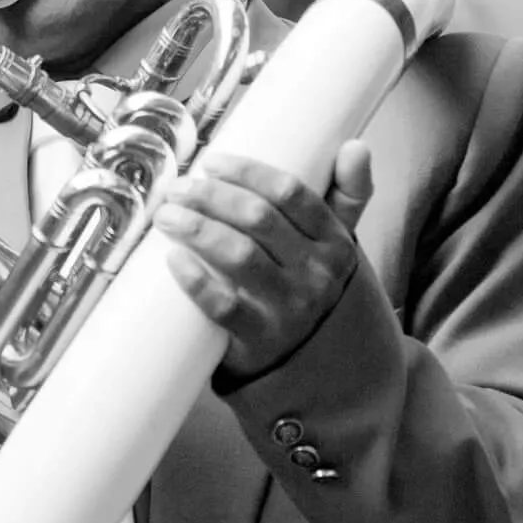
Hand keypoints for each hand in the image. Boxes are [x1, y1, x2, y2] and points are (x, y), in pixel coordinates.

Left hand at [155, 141, 372, 381]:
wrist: (344, 377)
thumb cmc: (331, 299)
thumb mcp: (347, 250)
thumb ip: (349, 197)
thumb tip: (356, 145)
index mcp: (336, 244)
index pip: (291, 193)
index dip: (246, 172)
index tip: (212, 161)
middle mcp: (316, 275)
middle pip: (258, 219)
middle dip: (211, 196)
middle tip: (178, 188)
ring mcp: (289, 310)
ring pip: (238, 256)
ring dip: (197, 229)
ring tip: (167, 216)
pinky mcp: (260, 344)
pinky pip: (223, 307)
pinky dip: (196, 280)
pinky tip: (173, 260)